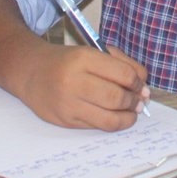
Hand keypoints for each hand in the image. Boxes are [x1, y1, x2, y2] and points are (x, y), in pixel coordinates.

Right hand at [14, 43, 149, 130]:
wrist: (32, 72)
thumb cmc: (69, 60)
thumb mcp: (94, 51)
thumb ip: (122, 63)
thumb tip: (144, 85)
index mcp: (83, 58)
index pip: (123, 74)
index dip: (138, 82)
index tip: (141, 85)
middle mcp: (74, 81)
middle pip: (116, 98)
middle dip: (134, 101)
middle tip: (139, 100)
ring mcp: (68, 103)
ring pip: (108, 118)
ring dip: (127, 117)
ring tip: (132, 111)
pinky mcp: (65, 121)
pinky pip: (96, 126)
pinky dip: (112, 123)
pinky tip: (116, 116)